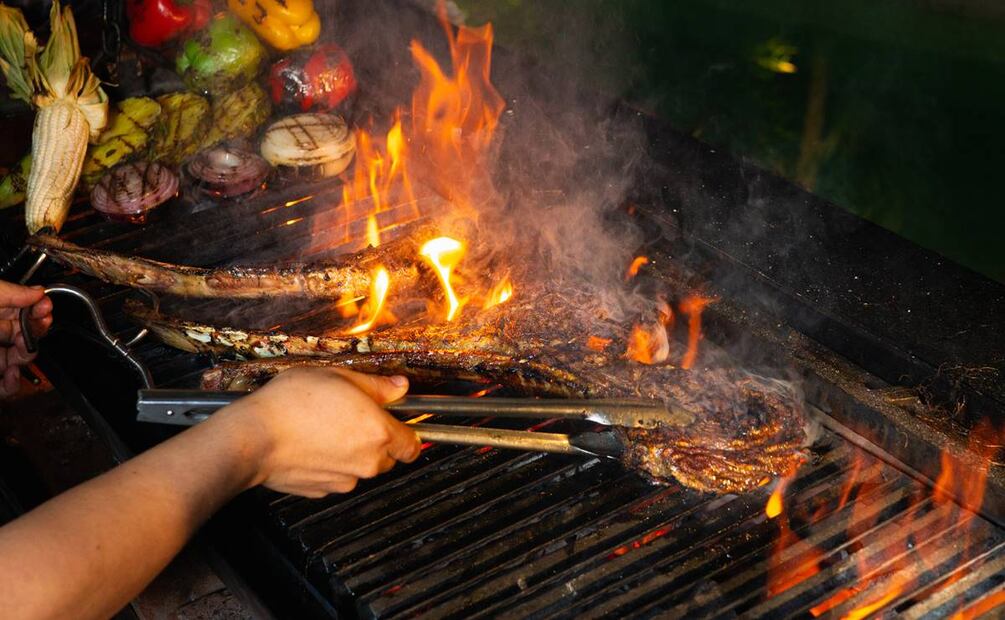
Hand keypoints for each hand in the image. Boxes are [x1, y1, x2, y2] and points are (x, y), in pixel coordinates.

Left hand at [0, 281, 51, 396]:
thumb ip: (13, 292)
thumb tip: (39, 292)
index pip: (23, 310)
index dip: (38, 309)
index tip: (45, 306)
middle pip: (27, 334)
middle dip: (37, 331)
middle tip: (39, 325)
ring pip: (21, 359)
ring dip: (28, 354)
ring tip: (22, 347)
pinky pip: (6, 387)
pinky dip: (13, 384)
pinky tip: (12, 374)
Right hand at [217, 367, 420, 497]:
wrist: (252, 437)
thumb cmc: (291, 403)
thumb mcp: (340, 377)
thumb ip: (377, 386)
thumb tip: (399, 387)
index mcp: (379, 433)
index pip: (413, 445)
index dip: (407, 432)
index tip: (396, 422)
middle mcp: (367, 462)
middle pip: (387, 457)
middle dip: (377, 440)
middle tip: (353, 417)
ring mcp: (344, 480)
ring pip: (361, 469)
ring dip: (352, 453)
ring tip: (326, 428)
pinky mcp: (322, 491)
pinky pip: (336, 477)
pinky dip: (330, 464)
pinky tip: (312, 444)